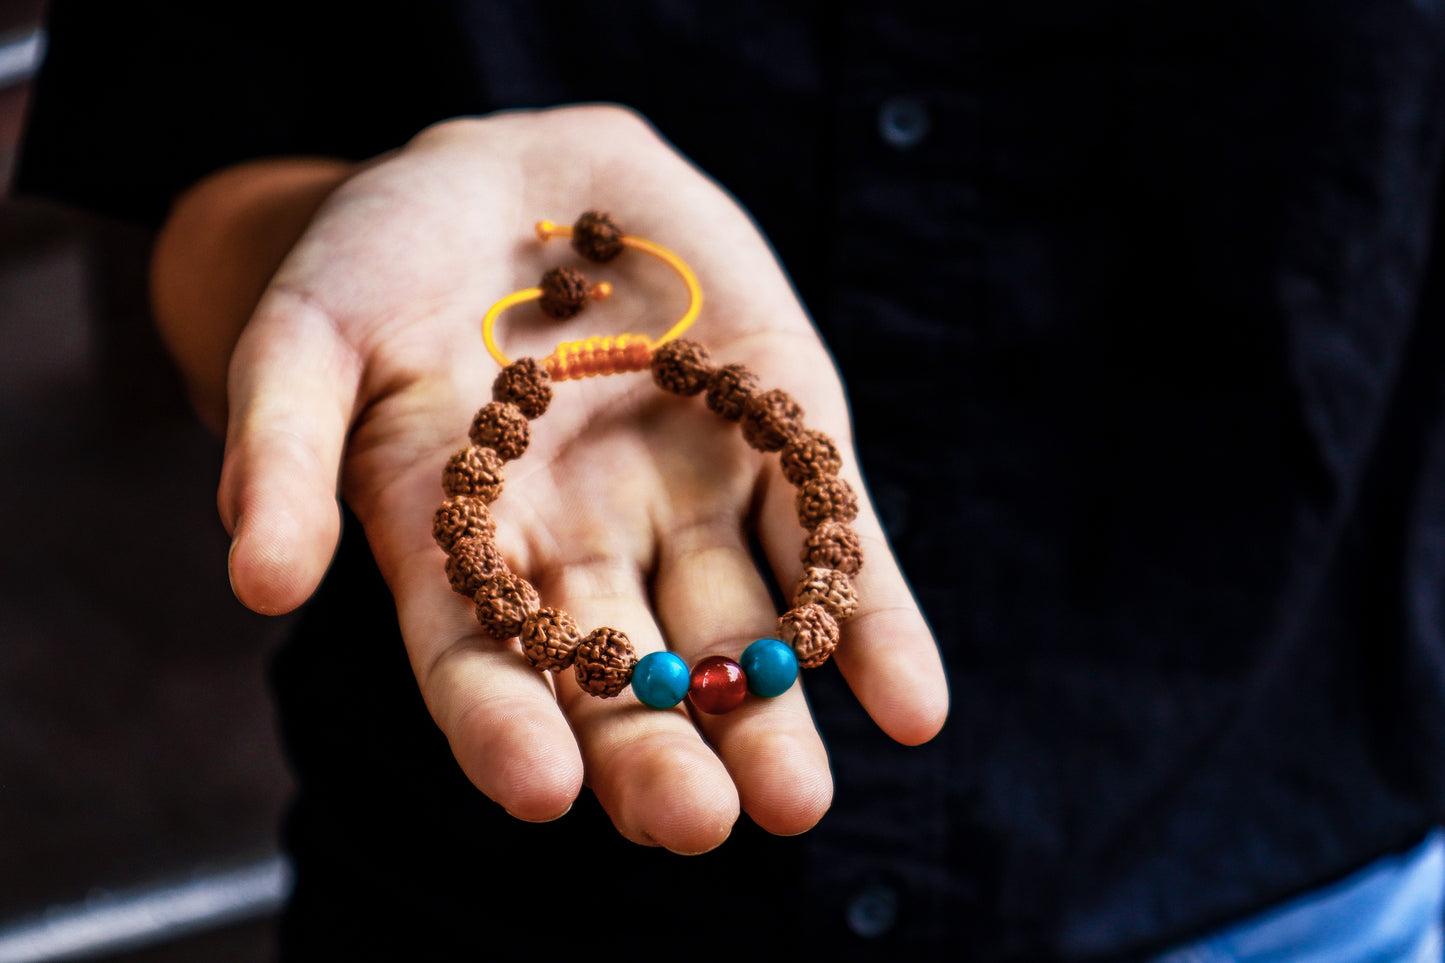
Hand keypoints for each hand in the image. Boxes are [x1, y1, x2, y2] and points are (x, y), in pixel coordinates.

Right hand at [153, 106, 947, 852]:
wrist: (513, 174)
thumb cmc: (384, 260)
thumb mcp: (309, 333)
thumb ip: (284, 450)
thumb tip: (258, 582)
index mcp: (465, 551)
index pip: (481, 666)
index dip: (505, 727)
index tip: (540, 787)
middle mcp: (584, 550)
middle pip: (624, 676)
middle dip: (657, 754)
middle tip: (697, 822)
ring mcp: (689, 501)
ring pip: (738, 629)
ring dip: (773, 712)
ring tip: (797, 795)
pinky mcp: (782, 438)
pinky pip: (836, 540)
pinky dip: (878, 622)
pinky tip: (914, 705)